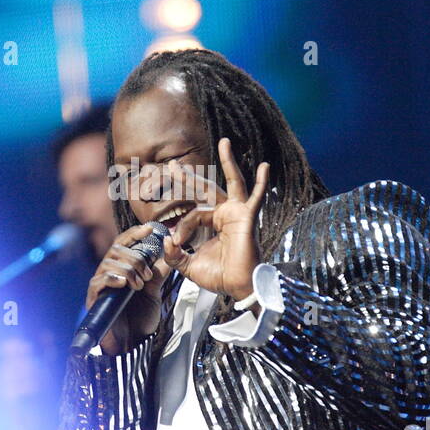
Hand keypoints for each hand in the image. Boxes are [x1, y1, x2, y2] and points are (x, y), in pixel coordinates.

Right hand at [84, 223, 168, 355]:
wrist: (132, 342)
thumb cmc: (140, 318)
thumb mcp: (154, 292)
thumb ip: (158, 273)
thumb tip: (170, 252)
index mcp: (122, 268)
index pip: (124, 242)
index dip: (135, 233)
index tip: (150, 228)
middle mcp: (109, 273)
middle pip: (116, 249)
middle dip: (135, 258)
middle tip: (147, 275)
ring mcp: (100, 285)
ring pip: (109, 262)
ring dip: (128, 270)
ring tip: (139, 285)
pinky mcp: (94, 298)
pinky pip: (99, 280)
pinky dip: (113, 279)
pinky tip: (124, 285)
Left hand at [162, 137, 268, 302]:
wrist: (237, 287)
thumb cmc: (219, 277)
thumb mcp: (188, 266)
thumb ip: (174, 255)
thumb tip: (166, 240)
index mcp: (212, 223)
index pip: (192, 214)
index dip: (181, 225)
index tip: (176, 241)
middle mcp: (225, 214)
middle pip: (205, 190)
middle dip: (188, 178)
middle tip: (172, 167)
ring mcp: (237, 213)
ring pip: (231, 183)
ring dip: (228, 162)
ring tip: (224, 142)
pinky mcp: (247, 217)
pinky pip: (256, 197)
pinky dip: (261, 182)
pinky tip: (264, 166)